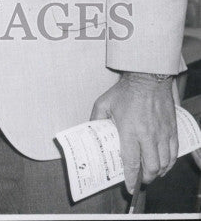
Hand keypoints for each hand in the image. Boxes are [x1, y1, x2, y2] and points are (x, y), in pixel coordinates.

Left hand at [91, 73, 177, 190]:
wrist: (148, 78)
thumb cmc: (126, 91)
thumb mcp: (104, 103)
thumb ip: (96, 119)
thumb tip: (91, 131)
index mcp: (130, 130)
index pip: (131, 162)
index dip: (130, 178)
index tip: (128, 188)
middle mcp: (148, 135)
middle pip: (151, 167)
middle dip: (145, 179)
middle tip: (139, 180)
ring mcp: (162, 133)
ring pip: (165, 164)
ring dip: (158, 173)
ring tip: (150, 173)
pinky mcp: (172, 130)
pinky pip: (174, 153)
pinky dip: (170, 163)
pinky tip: (164, 164)